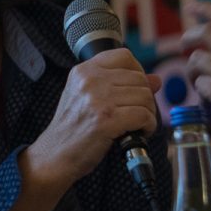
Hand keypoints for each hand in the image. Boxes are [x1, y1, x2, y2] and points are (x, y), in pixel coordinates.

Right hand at [24, 48, 161, 192]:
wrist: (54, 154)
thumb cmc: (72, 128)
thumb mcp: (88, 98)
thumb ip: (119, 84)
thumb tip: (156, 80)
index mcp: (83, 72)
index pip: (124, 56)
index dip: (137, 71)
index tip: (134, 88)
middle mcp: (90, 81)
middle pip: (139, 79)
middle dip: (145, 98)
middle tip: (134, 113)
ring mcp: (98, 99)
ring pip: (145, 97)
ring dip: (147, 113)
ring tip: (135, 124)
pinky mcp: (107, 120)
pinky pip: (144, 115)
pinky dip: (148, 126)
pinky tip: (137, 132)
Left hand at [180, 1, 210, 178]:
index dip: (208, 9)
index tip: (191, 7)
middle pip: (207, 32)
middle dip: (188, 37)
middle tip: (182, 46)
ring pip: (197, 59)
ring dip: (193, 72)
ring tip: (202, 84)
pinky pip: (198, 82)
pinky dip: (200, 91)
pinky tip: (210, 99)